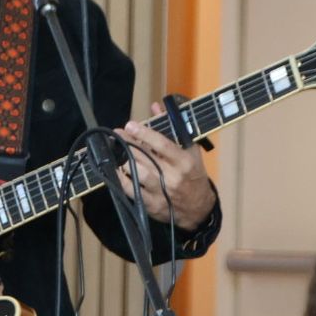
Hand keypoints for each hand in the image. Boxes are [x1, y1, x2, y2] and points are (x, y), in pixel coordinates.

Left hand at [114, 102, 215, 230]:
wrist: (198, 209)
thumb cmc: (194, 175)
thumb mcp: (190, 150)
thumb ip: (173, 127)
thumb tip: (155, 107)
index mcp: (184, 161)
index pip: (162, 145)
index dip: (144, 134)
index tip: (130, 125)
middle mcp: (173, 177)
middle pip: (145, 157)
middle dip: (129, 144)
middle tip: (118, 134)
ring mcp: (162, 192)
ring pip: (137, 173)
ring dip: (125, 160)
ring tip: (118, 151)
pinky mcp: (152, 205)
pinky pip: (131, 190)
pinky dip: (121, 178)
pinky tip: (116, 169)